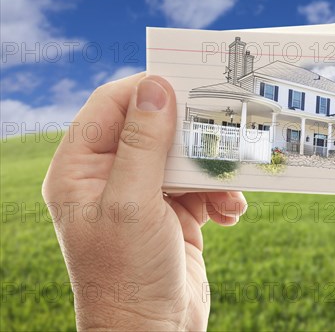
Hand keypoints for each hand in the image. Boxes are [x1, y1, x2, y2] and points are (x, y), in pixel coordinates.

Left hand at [42, 73, 246, 329]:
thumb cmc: (128, 275)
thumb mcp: (132, 203)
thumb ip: (143, 144)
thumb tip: (155, 87)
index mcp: (81, 170)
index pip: (111, 107)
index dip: (146, 90)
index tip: (185, 81)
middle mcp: (111, 178)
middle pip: (154, 130)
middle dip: (191, 133)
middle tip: (222, 127)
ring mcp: (144, 196)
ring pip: (183, 158)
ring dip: (212, 171)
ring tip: (229, 192)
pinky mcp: (174, 214)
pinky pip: (201, 187)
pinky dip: (220, 195)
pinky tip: (230, 213)